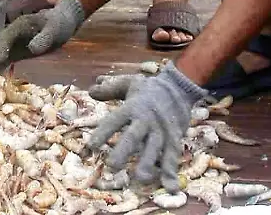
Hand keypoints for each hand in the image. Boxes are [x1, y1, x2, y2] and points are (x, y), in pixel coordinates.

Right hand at [0, 0, 86, 67]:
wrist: (60, 22)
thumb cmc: (58, 25)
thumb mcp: (55, 29)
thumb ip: (45, 37)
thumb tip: (33, 48)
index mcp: (21, 24)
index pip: (8, 33)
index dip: (2, 45)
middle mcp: (12, 32)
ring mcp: (11, 41)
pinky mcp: (13, 51)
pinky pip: (1, 57)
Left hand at [85, 61, 206, 190]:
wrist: (180, 87)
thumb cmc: (149, 88)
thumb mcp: (129, 83)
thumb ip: (109, 89)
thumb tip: (91, 90)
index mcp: (132, 107)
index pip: (115, 120)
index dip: (103, 132)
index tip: (90, 146)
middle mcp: (146, 120)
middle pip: (134, 136)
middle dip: (123, 151)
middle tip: (112, 166)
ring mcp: (162, 130)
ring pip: (154, 148)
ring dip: (147, 164)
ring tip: (139, 178)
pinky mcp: (174, 139)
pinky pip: (172, 156)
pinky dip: (172, 172)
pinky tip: (170, 187)